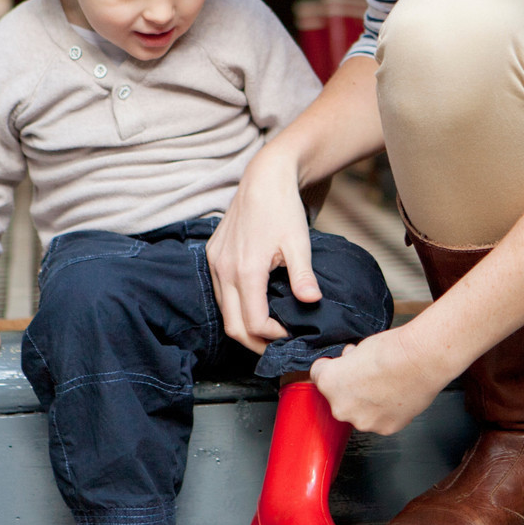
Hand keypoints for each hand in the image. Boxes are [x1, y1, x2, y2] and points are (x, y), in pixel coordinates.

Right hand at [208, 148, 321, 354]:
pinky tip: (255, 304)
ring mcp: (214, 263)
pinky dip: (235, 306)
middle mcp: (224, 270)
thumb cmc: (283, 208)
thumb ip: (302, 275)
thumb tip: (311, 301)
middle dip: (255, 342)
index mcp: (246, 270)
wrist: (264, 178)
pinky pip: (219, 293)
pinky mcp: (212, 257)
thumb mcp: (299, 242)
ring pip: (223, 311)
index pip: (253, 323)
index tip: (291, 335)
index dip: (273, 336)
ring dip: (244, 325)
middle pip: (233, 326)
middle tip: (278, 346)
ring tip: (269, 329)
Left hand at [308, 327, 449, 434]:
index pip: (318, 374)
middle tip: (369, 374)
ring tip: (387, 385)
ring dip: (368, 402)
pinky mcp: (385, 428)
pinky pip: (380, 420)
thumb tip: (351, 364)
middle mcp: (341, 407)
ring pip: (360, 412)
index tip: (341, 364)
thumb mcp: (359, 346)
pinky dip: (386, 411)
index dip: (332, 366)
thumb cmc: (393, 350)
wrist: (421, 360)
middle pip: (339, 398)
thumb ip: (348, 362)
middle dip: (350, 387)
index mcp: (329, 383)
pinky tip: (396, 395)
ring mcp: (363, 421)